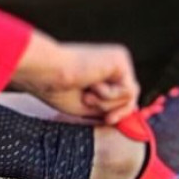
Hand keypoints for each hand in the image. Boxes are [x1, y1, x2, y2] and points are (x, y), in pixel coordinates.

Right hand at [10, 31, 139, 123]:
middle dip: (117, 109)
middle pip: (131, 95)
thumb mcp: (87, 106)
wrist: (47, 73)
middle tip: (98, 110)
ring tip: (87, 95)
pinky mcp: (120, 59)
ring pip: (131, 94)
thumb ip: (108, 107)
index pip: (123, 94)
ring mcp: (118, 59)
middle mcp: (113, 62)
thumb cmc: (57, 90)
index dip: (120, 111)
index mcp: (102, 70)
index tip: (109, 120)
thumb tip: (132, 112)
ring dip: (107, 103)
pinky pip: (128, 89)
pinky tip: (92, 85)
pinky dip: (109, 95)